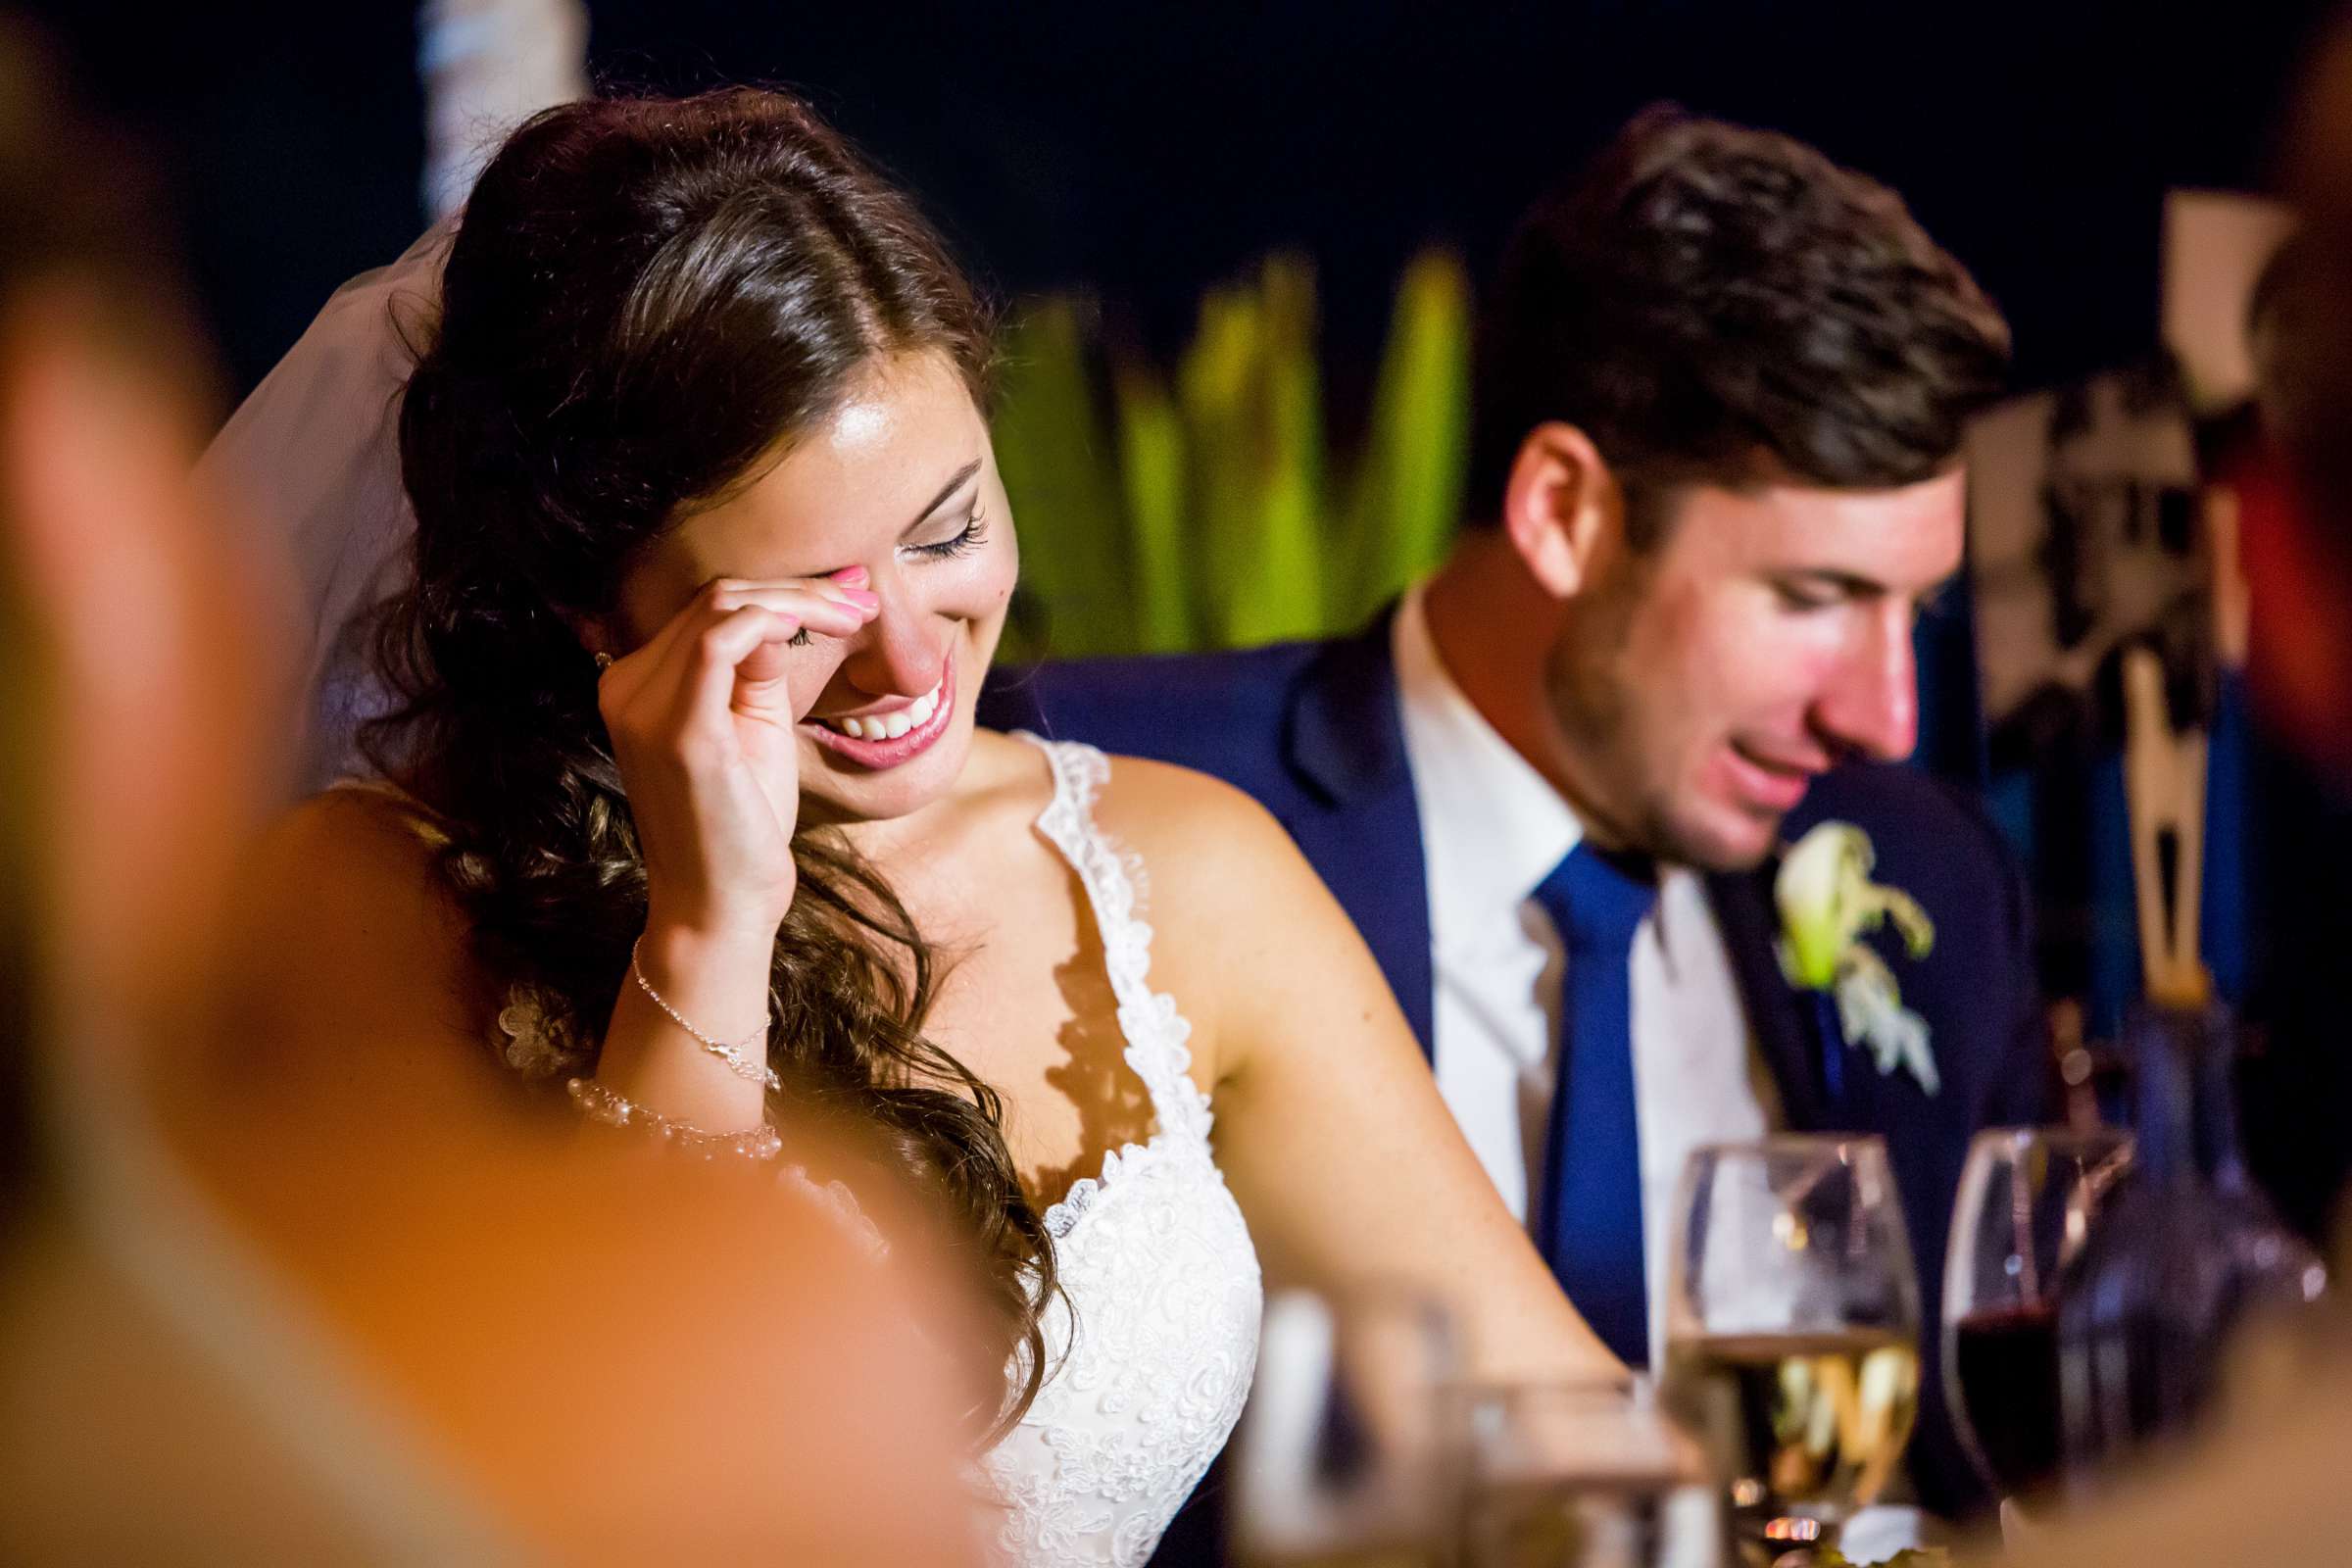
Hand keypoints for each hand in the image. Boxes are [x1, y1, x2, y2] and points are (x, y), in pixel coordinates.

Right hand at [597, 570, 879, 938]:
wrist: (722, 904)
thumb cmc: (744, 822)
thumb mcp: (752, 726)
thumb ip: (758, 666)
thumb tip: (791, 607)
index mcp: (637, 683)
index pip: (710, 607)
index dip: (785, 591)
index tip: (852, 598)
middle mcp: (626, 685)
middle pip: (718, 596)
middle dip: (803, 589)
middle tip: (868, 602)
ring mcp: (644, 705)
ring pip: (725, 605)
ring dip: (803, 600)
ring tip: (859, 616)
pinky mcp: (678, 729)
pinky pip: (722, 639)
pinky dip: (778, 619)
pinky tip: (824, 627)